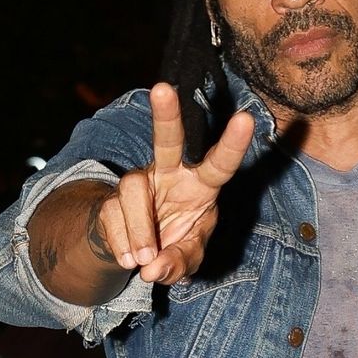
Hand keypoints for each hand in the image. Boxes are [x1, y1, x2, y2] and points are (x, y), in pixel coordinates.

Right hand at [95, 82, 255, 288]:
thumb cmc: (174, 246)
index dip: (233, 144)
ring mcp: (138, 182)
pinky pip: (112, 214)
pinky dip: (121, 243)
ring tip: (142, 260)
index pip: (219, 164)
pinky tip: (128, 259)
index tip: (246, 118)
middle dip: (166, 115)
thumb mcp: (186, 260)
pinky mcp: (111, 198)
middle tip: (162, 89)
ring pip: (133, 188)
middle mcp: (170, 174)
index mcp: (201, 186)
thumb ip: (177, 263)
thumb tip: (153, 268)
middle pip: (167, 141)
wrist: (134, 254)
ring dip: (139, 229)